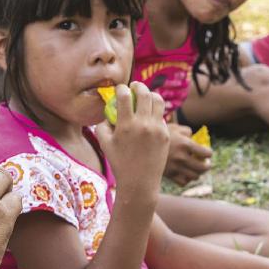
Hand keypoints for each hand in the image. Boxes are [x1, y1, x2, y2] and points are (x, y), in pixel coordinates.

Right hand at [97, 82, 169, 198]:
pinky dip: (155, 112)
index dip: (121, 88)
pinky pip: (161, 116)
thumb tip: (107, 112)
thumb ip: (102, 125)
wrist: (139, 181)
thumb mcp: (104, 144)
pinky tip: (150, 116)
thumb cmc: (119, 163)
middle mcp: (143, 124)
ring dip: (151, 95)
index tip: (119, 89)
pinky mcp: (166, 134)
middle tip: (134, 87)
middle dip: (138, 86)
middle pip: (144, 93)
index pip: (124, 96)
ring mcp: (157, 128)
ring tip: (145, 97)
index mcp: (126, 125)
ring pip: (158, 100)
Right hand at [163, 124, 211, 185]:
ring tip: (194, 168)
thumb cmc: (159, 133)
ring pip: (195, 176)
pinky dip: (187, 179)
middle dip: (207, 165)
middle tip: (205, 163)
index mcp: (185, 144)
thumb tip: (195, 139)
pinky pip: (183, 182)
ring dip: (197, 173)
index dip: (209, 153)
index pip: (206, 154)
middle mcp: (182, 158)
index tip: (207, 153)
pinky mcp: (169, 175)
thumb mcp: (174, 127)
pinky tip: (184, 173)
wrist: (141, 144)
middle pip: (203, 168)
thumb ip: (187, 131)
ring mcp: (175, 168)